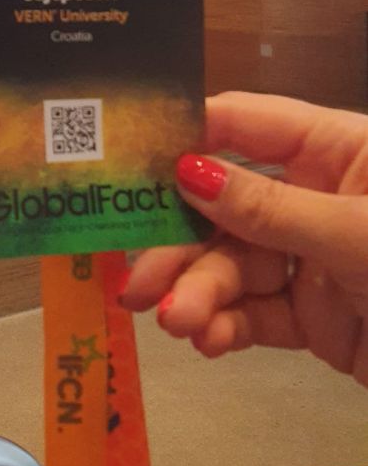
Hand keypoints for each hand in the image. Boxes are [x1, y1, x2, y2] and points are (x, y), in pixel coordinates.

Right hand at [122, 91, 367, 384]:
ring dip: (199, 293)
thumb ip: (266, 208)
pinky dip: (227, 327)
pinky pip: (257, 314)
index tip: (121, 160)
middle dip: (180, 241)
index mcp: (334, 148)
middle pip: (224, 206)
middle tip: (134, 276)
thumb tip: (185, 170)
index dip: (182, 136)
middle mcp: (315, 195)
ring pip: (233, 266)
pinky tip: (207, 341)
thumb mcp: (355, 233)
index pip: (241, 124)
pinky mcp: (315, 316)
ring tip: (174, 322)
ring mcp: (312, 258)